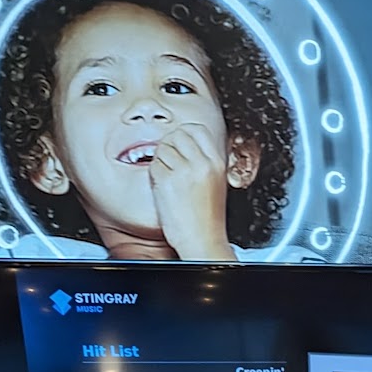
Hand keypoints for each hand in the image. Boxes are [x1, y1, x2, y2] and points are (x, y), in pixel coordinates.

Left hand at [148, 122, 237, 262]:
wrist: (203, 242)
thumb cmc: (207, 219)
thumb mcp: (216, 184)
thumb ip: (204, 162)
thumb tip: (185, 143)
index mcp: (217, 163)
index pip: (196, 129)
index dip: (184, 134)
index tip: (180, 145)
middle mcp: (202, 164)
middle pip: (177, 134)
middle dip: (169, 145)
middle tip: (170, 162)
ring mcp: (184, 172)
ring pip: (163, 148)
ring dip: (161, 161)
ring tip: (169, 179)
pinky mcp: (167, 181)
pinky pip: (154, 165)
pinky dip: (155, 175)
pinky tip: (164, 189)